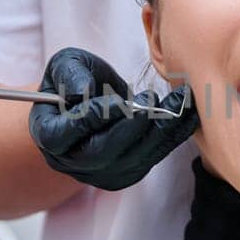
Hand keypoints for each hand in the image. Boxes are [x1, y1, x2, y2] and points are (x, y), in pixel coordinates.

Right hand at [28, 48, 196, 190]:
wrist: (90, 103)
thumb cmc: (74, 80)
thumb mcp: (65, 66)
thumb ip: (70, 75)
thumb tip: (82, 93)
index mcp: (50, 136)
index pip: (69, 132)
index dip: (93, 117)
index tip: (118, 101)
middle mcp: (74, 162)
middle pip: (103, 153)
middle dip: (131, 128)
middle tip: (152, 103)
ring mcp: (101, 173)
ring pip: (133, 158)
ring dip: (160, 131)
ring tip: (181, 104)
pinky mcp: (128, 173)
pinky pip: (152, 157)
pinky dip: (173, 136)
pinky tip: (188, 114)